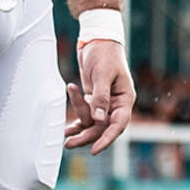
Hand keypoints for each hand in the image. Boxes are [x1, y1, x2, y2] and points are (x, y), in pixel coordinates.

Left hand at [65, 40, 135, 154]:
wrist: (97, 40)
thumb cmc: (105, 53)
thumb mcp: (103, 73)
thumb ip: (100, 97)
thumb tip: (98, 119)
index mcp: (125, 97)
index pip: (119, 123)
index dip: (108, 138)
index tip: (95, 150)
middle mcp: (116, 103)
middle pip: (103, 127)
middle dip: (87, 136)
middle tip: (70, 144)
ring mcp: (105, 102)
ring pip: (93, 123)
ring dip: (79, 127)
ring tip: (65, 135)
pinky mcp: (94, 99)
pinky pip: (86, 115)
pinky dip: (77, 120)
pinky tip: (67, 128)